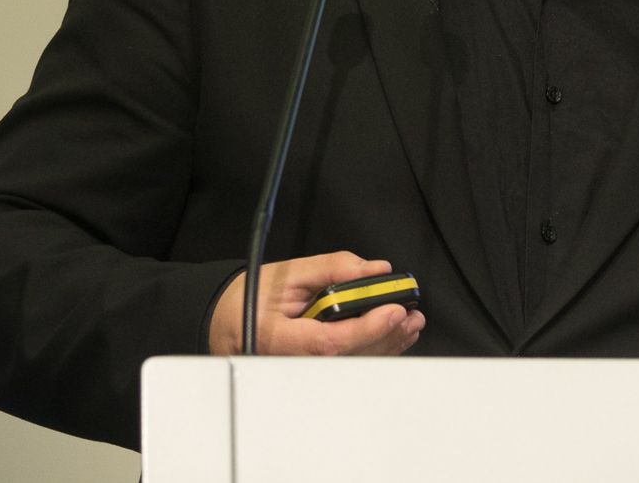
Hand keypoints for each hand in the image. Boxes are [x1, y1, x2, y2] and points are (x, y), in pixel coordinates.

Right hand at [208, 252, 424, 355]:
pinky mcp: (311, 369)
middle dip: (385, 336)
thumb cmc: (248, 299)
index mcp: (276, 338)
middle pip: (346, 357)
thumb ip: (331, 268)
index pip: (328, 341)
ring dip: (386, 346)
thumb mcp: (285, 272)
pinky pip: (347, 365)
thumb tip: (372, 270)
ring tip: (410, 325)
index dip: (366, 328)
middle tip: (411, 316)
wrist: (227, 321)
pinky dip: (373, 351)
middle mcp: (289, 361)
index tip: (392, 310)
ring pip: (351, 365)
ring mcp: (301, 370)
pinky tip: (392, 337)